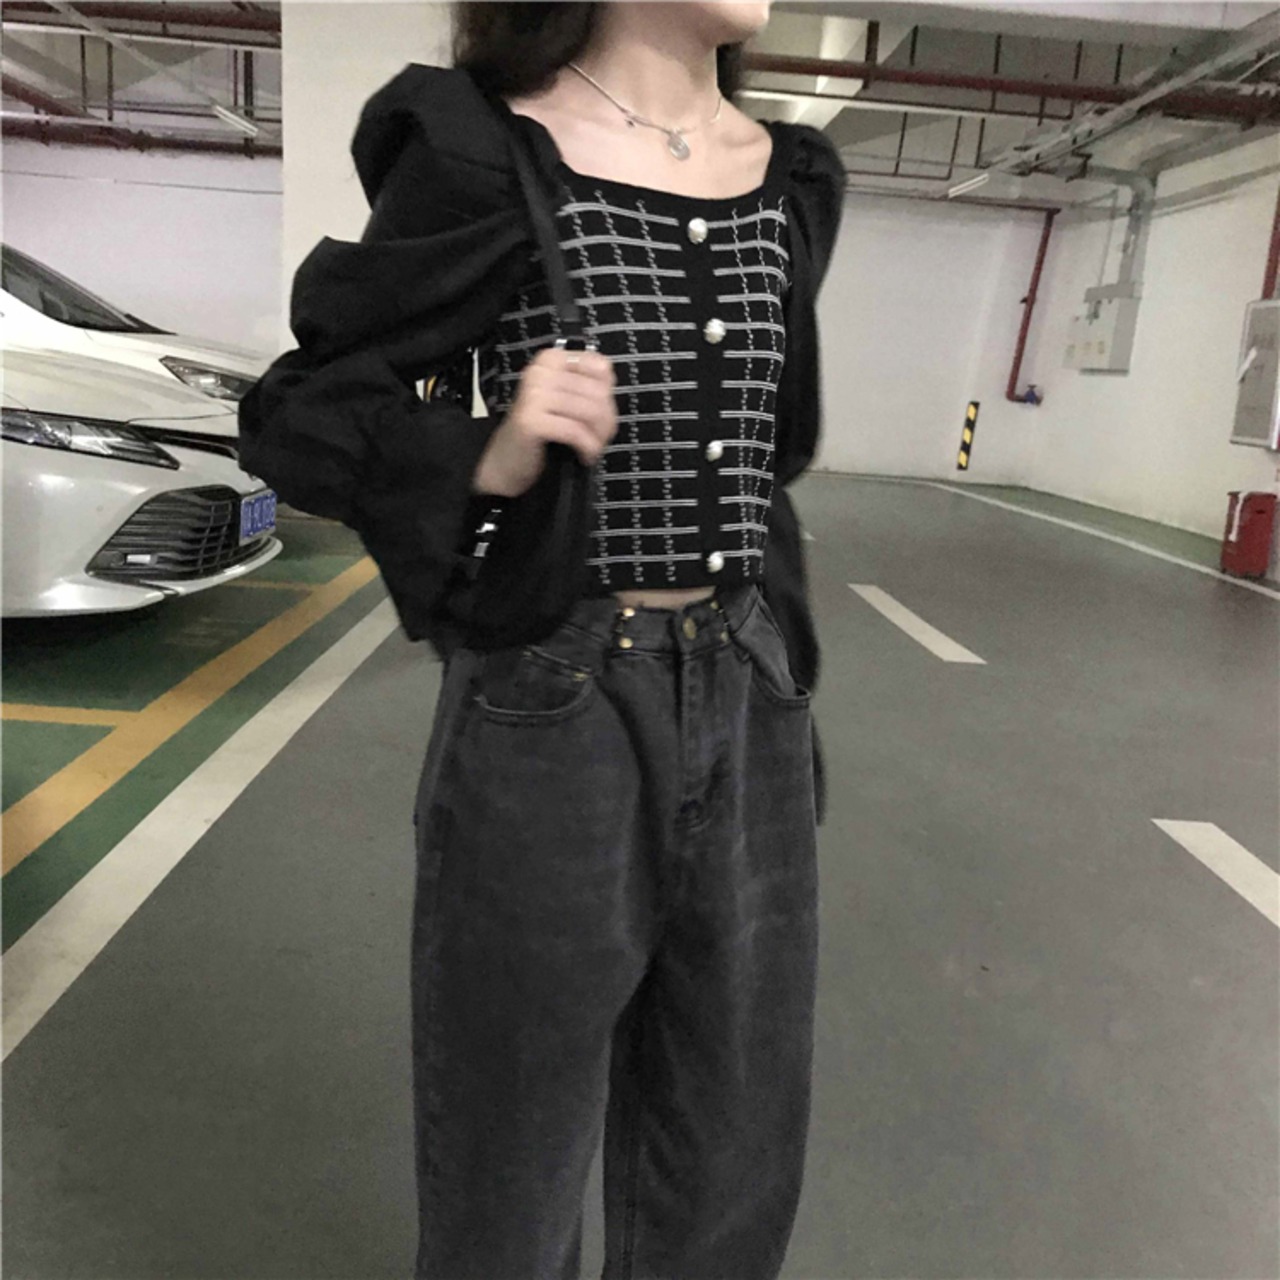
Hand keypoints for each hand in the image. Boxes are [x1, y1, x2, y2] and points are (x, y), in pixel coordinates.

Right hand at [471, 345, 616, 498]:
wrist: (507, 461)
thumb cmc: (539, 431)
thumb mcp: (565, 400)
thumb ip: (588, 386)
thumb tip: (610, 383)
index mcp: (550, 359)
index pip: (601, 368)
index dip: (609, 395)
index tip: (603, 415)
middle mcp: (540, 371)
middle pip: (598, 392)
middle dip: (606, 421)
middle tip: (599, 439)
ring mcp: (533, 394)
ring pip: (590, 411)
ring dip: (598, 436)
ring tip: (592, 448)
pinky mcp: (530, 420)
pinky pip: (575, 431)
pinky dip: (587, 447)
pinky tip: (584, 455)